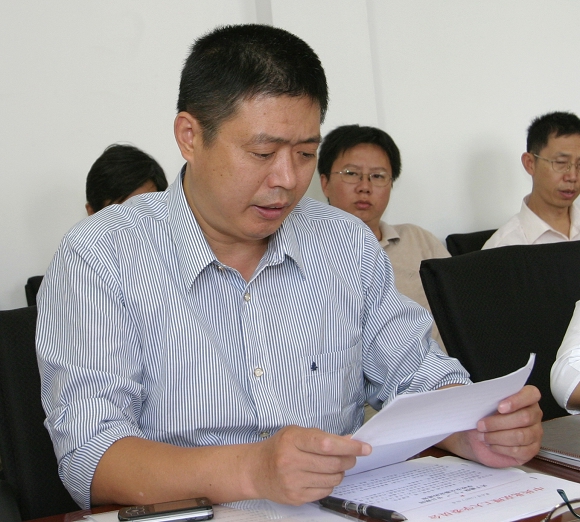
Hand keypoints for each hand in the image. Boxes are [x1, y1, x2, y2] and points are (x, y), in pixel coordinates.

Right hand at [246, 425, 371, 504]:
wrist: (255, 470)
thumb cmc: (279, 448)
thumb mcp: (297, 433)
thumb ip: (322, 436)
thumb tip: (349, 441)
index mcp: (292, 440)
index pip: (326, 444)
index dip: (349, 447)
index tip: (364, 448)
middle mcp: (291, 461)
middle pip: (333, 463)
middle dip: (349, 459)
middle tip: (351, 456)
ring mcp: (293, 481)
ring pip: (332, 479)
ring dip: (340, 472)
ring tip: (333, 465)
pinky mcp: (295, 497)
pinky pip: (325, 492)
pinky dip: (329, 483)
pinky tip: (321, 476)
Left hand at [440, 385, 542, 466]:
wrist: (478, 434)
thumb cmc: (483, 415)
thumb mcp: (481, 402)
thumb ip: (483, 395)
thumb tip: (470, 393)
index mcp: (526, 398)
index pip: (531, 394)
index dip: (517, 400)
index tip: (499, 406)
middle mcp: (534, 414)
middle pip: (524, 418)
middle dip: (498, 422)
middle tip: (481, 424)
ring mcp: (535, 433)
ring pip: (520, 435)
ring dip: (497, 436)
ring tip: (483, 435)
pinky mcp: (530, 450)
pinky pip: (519, 450)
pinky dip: (501, 447)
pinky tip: (491, 444)